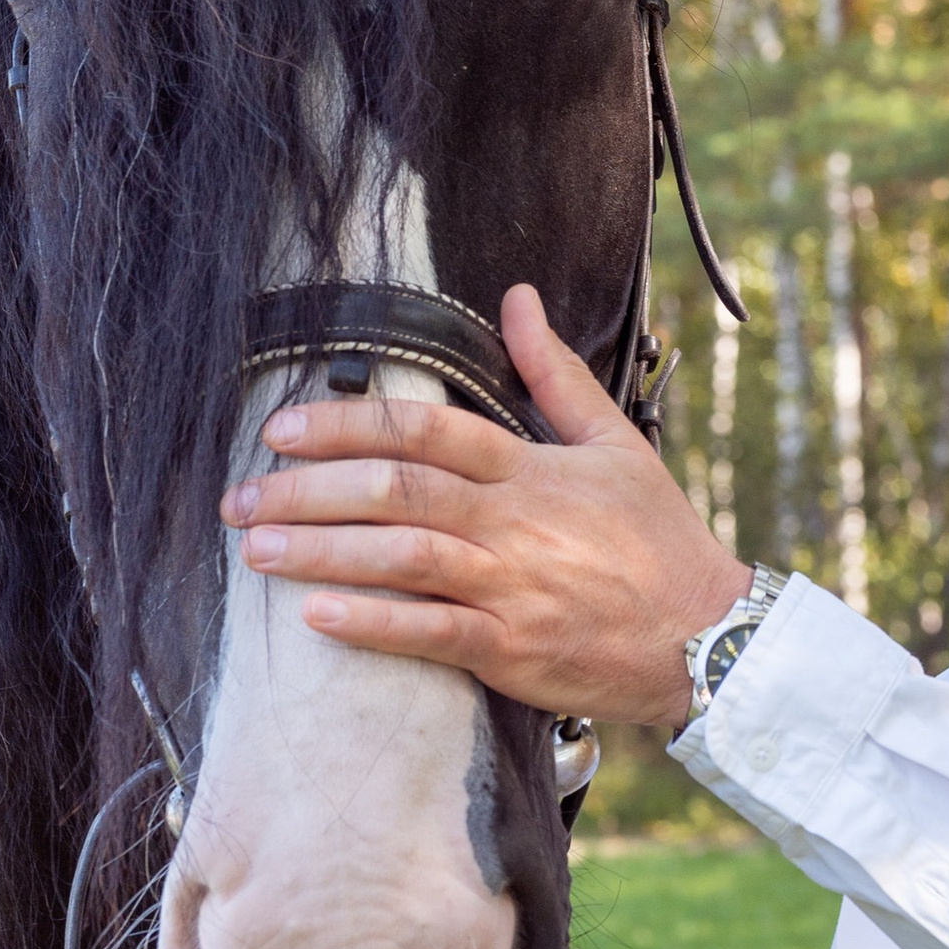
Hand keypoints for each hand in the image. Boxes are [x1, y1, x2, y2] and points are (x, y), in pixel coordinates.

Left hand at [221, 284, 749, 728]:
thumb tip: (518, 296)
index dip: (351, 423)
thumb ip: (554, 373)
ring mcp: (513, 588)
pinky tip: (316, 617)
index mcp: (532, 469)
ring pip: (402, 558)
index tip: (284, 426)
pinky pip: (432, 634)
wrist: (709, 638)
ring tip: (255, 548)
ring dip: (321, 551)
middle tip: (239, 494)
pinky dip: (373, 624)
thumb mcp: (614, 442)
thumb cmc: (658, 540)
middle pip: (398, 490)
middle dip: (308, 489)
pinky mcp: (514, 652)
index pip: (429, 430)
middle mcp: (515, 523)